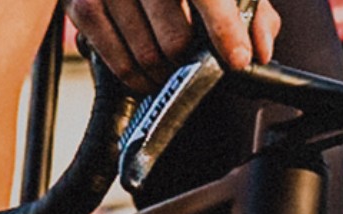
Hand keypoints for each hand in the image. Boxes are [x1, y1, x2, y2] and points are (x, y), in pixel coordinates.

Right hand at [65, 0, 280, 92]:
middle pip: (176, 39)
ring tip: (170, 67)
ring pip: (148, 56)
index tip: (237, 59)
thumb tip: (259, 49)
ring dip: (165, 74)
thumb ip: (252, 12)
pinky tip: (148, 72)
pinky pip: (118, 62)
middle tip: (193, 60)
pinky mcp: (82, 5)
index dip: (225, 30)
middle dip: (189, 61)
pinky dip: (138, 77)